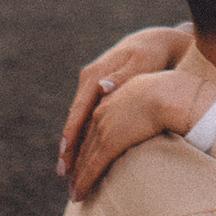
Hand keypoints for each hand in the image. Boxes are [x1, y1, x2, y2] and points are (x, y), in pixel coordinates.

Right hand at [57, 25, 192, 180]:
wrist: (153, 41)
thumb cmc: (151, 55)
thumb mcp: (141, 63)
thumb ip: (122, 76)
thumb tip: (102, 87)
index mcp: (95, 75)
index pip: (78, 111)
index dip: (70, 136)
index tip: (65, 156)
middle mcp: (88, 80)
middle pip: (74, 119)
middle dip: (67, 147)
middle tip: (62, 173)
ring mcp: (91, 85)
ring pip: (78, 120)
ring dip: (72, 145)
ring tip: (67, 171)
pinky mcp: (98, 90)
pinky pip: (86, 117)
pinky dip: (81, 135)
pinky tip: (80, 153)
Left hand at [67, 46, 215, 199]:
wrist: (169, 92)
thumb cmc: (169, 92)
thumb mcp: (148, 92)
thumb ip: (138, 102)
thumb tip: (138, 109)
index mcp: (109, 100)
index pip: (91, 128)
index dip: (85, 146)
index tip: (81, 160)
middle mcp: (100, 113)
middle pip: (84, 144)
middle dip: (76, 165)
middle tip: (72, 183)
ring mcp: (103, 127)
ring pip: (84, 157)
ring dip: (78, 178)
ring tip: (74, 193)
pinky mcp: (110, 141)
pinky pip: (92, 166)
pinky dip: (84, 181)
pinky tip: (79, 193)